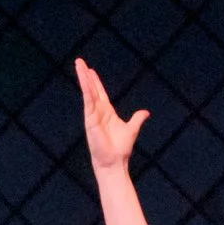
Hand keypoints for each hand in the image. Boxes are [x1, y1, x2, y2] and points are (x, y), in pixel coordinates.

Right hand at [75, 57, 148, 171]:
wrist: (114, 162)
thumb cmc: (120, 149)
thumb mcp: (132, 129)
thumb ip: (137, 119)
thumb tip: (145, 112)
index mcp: (106, 113)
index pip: (99, 93)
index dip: (95, 81)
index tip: (90, 70)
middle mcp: (98, 112)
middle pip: (91, 89)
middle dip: (85, 75)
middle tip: (79, 62)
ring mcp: (92, 115)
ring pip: (88, 92)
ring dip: (83, 78)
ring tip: (78, 64)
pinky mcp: (90, 120)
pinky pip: (88, 101)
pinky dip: (86, 89)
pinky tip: (84, 78)